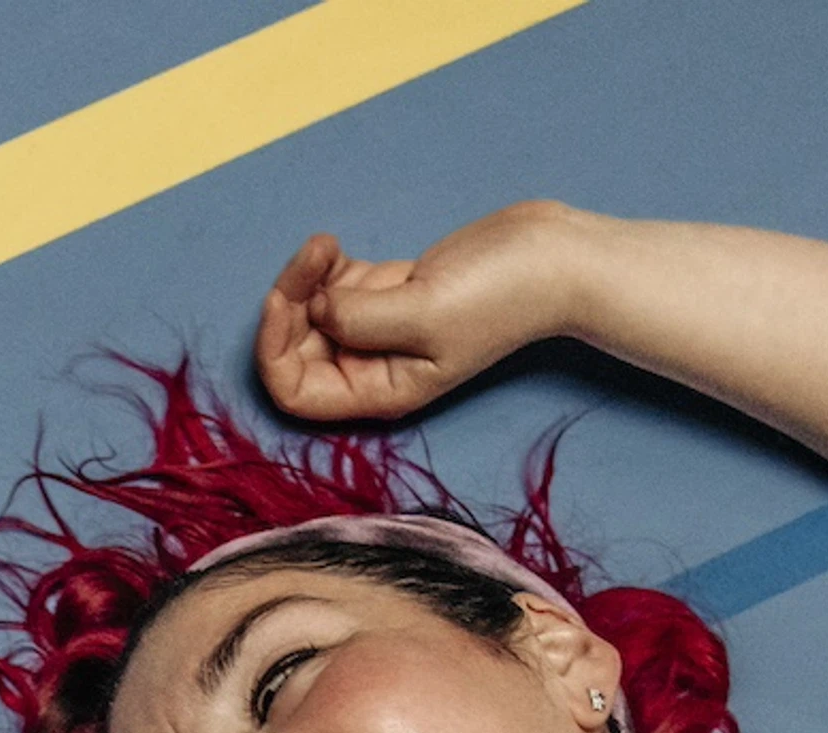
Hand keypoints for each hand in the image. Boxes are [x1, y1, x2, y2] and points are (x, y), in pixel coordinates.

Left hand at [253, 202, 589, 420]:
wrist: (554, 257)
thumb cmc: (502, 295)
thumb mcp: (424, 312)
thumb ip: (359, 318)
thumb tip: (312, 309)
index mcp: (379, 391)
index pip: (295, 393)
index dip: (274, 352)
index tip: (281, 300)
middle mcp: (372, 367)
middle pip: (296, 349)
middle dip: (290, 302)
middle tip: (311, 257)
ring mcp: (379, 329)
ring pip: (311, 312)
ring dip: (305, 277)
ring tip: (328, 244)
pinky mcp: (388, 292)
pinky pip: (332, 287)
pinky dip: (324, 268)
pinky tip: (336, 247)